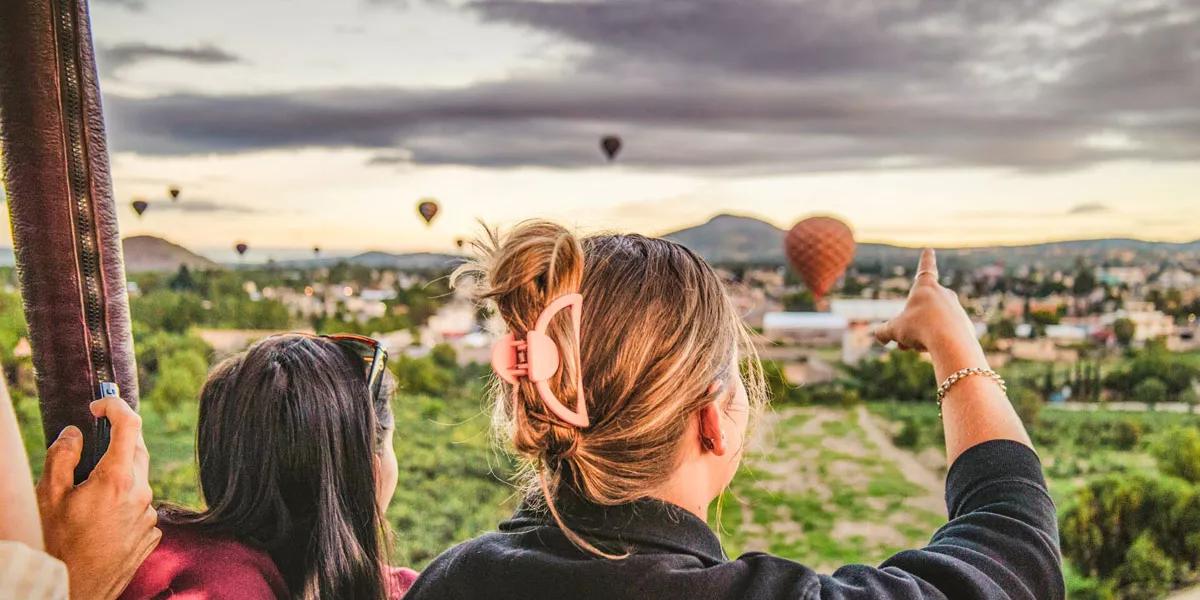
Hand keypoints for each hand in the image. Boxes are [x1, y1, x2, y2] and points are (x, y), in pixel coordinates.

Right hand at [36, 396, 160, 599]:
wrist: (74, 591)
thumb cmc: (56, 545)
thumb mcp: (48, 497)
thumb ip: (62, 457)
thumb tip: (75, 433)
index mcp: (117, 480)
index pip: (129, 425)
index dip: (116, 406)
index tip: (99, 405)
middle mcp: (141, 495)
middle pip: (138, 451)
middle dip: (119, 438)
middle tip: (96, 437)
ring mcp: (149, 517)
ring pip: (139, 481)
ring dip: (120, 476)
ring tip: (90, 491)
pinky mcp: (151, 535)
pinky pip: (141, 508)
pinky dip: (125, 503)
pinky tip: (101, 518)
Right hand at [874, 249, 984, 374]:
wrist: (951, 344)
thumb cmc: (920, 329)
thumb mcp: (894, 329)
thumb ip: (884, 331)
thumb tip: (881, 335)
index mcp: (926, 287)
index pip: (925, 269)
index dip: (925, 260)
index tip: (929, 249)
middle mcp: (944, 294)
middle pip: (922, 307)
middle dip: (910, 322)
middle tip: (901, 341)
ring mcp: (956, 310)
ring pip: (932, 322)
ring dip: (921, 334)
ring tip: (915, 347)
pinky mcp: (965, 326)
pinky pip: (945, 332)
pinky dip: (936, 341)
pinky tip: (933, 350)